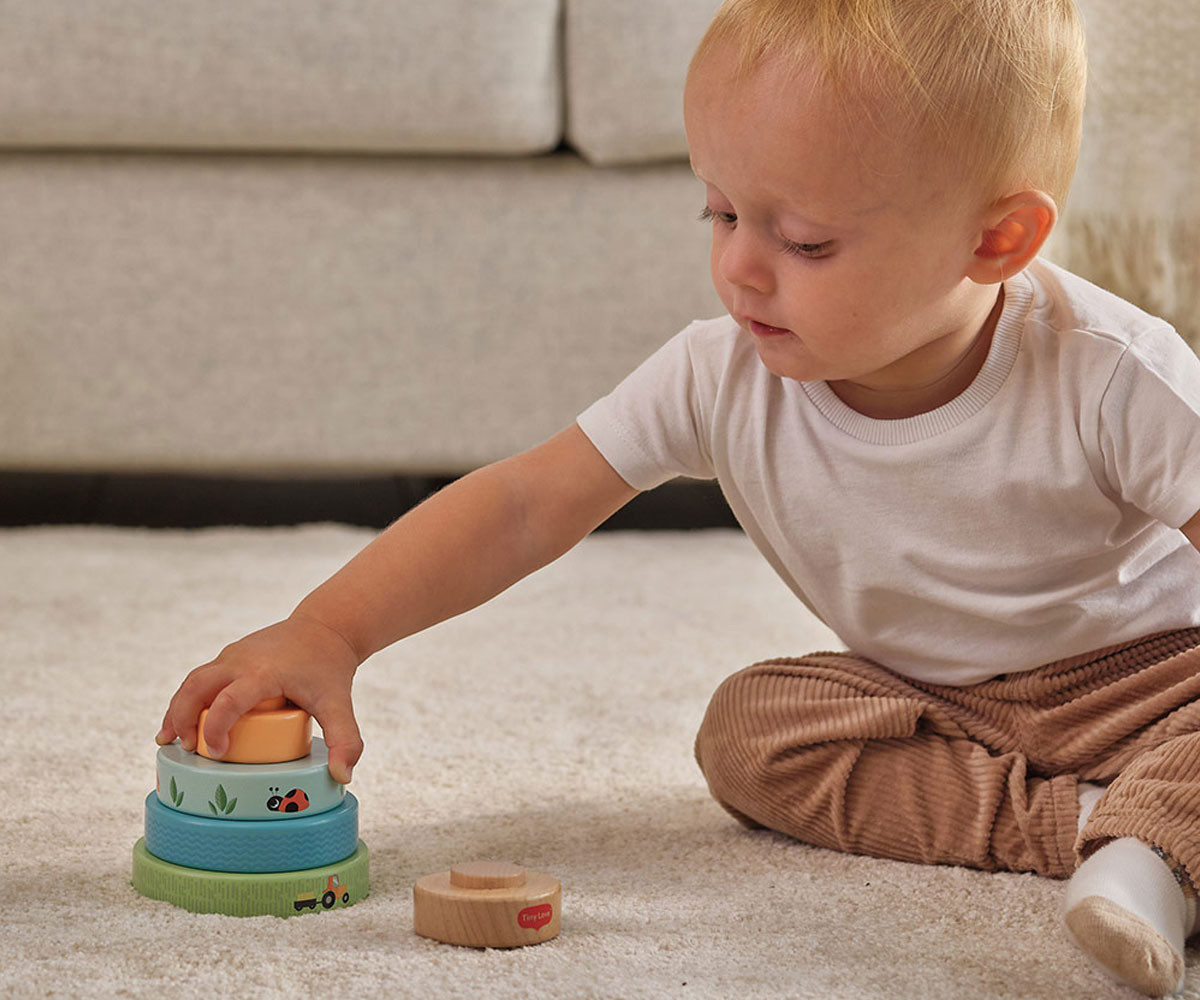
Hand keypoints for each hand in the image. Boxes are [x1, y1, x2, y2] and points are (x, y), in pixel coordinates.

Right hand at [156, 612, 364, 784]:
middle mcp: (241, 660)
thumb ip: (345, 740)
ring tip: (168, 740)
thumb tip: (341, 777)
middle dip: (182, 718)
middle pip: (197, 687)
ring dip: (177, 709)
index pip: (229, 700)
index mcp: (264, 672)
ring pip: (193, 681)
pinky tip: (182, 721)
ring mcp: (232, 655)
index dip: (216, 728)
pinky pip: (200, 678)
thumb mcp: (338, 704)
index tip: (217, 753)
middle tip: (183, 748)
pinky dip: (187, 699)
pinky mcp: (230, 656)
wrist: (326, 627)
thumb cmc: (328, 666)